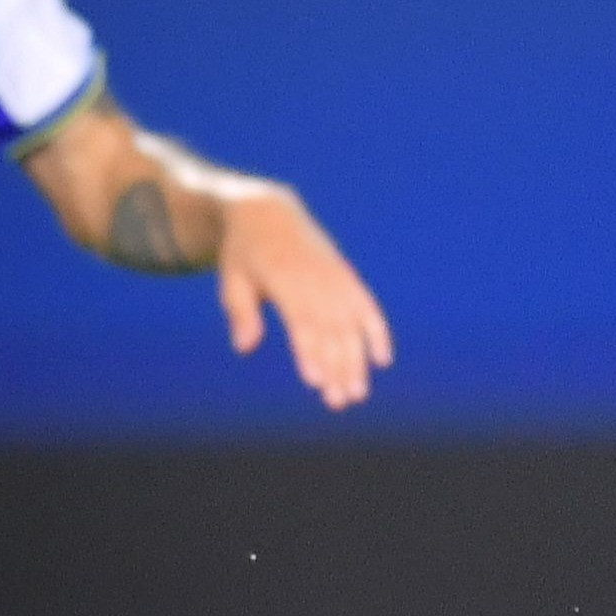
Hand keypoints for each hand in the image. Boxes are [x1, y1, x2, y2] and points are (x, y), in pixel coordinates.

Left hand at [212, 191, 395, 408]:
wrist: (268, 213)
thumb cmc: (245, 254)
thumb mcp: (232, 279)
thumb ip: (240, 313)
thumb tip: (244, 348)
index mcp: (284, 277)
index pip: (301, 321)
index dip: (309, 351)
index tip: (315, 382)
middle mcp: (315, 278)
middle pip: (331, 329)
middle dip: (337, 367)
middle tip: (338, 403)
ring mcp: (334, 277)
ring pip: (351, 324)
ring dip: (357, 360)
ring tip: (356, 394)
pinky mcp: (345, 277)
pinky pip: (367, 306)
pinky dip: (377, 331)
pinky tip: (383, 360)